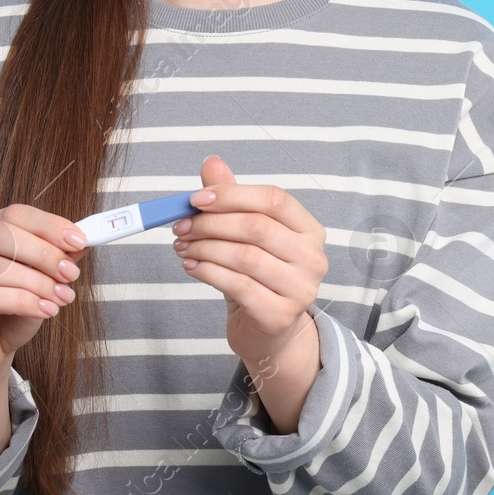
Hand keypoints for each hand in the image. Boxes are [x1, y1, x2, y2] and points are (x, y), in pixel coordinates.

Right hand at [0, 203, 88, 384]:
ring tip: (62, 297)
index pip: (14, 214)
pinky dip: (24, 301)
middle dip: (43, 253)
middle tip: (71, 273)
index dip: (49, 225)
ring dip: (37, 281)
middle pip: (0, 235)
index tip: (80, 240)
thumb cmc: (9, 313)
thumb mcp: (39, 281)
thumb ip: (56, 259)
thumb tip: (81, 243)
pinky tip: (46, 310)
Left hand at [172, 155, 328, 369]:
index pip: (274, 199)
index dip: (232, 195)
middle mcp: (312, 257)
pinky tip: (191, 266)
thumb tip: (211, 163)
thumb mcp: (245, 234)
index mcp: (308, 229)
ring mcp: (301, 288)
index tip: (195, 199)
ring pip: (245, 257)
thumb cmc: (256, 276)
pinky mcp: (280, 315)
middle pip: (257, 227)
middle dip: (211, 224)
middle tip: (181, 226)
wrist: (268, 331)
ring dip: (205, 248)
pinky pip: (238, 285)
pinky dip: (207, 272)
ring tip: (182, 247)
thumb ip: (232, 199)